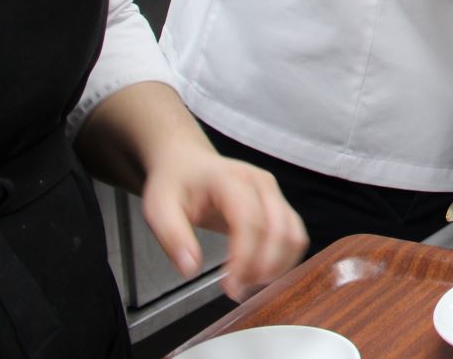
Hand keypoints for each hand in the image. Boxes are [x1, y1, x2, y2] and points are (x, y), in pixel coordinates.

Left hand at [139, 146, 307, 301]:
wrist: (188, 163)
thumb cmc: (174, 184)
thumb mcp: (158, 209)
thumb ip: (173, 238)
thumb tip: (191, 269)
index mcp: (230, 179)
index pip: (249, 221)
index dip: (244, 258)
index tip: (229, 287)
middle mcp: (260, 182)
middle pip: (277, 229)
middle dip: (262, 267)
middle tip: (237, 290)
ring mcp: (273, 192)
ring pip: (293, 233)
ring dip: (277, 265)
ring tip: (249, 284)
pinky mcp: (278, 203)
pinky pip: (294, 233)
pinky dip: (284, 258)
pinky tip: (262, 273)